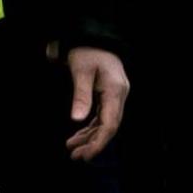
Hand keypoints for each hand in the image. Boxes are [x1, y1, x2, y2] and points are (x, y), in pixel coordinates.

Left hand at [61, 44, 130, 160]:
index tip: (86, 155)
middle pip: (109, 126)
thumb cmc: (87, 50)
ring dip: (90, 137)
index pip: (110, 124)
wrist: (94, 36)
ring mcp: (116, 95)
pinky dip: (91, 127)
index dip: (99, 142)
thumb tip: (76, 120)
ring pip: (105, 123)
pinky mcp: (110, 94)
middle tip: (75, 156)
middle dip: (93, 143)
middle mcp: (119, 95)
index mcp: (115, 91)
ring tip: (73, 149)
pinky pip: (102, 116)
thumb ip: (81, 95)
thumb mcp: (80, 71)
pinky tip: (79, 136)